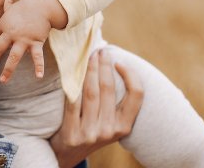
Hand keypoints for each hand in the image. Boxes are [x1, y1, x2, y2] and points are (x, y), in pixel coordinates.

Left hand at [0, 0, 64, 81]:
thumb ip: (9, 6)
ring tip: (3, 80)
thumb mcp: (16, 7)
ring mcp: (23, 39)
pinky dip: (39, 66)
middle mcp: (12, 33)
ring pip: (14, 56)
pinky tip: (39, 76)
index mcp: (5, 24)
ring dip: (8, 69)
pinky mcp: (36, 42)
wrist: (42, 5)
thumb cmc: (28, 6)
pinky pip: (37, 57)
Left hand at [49, 49, 143, 167]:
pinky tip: (72, 72)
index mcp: (124, 126)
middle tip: (100, 51)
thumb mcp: (109, 122)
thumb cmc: (90, 129)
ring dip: (89, 70)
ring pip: (91, 93)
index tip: (120, 62)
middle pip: (109, 89)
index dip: (131, 76)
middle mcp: (110, 130)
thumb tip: (115, 65)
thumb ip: (113, 102)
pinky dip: (73, 85)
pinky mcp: (72, 133)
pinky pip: (72, 102)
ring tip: (88, 56)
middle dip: (104, 66)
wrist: (67, 153)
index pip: (136, 96)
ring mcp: (91, 133)